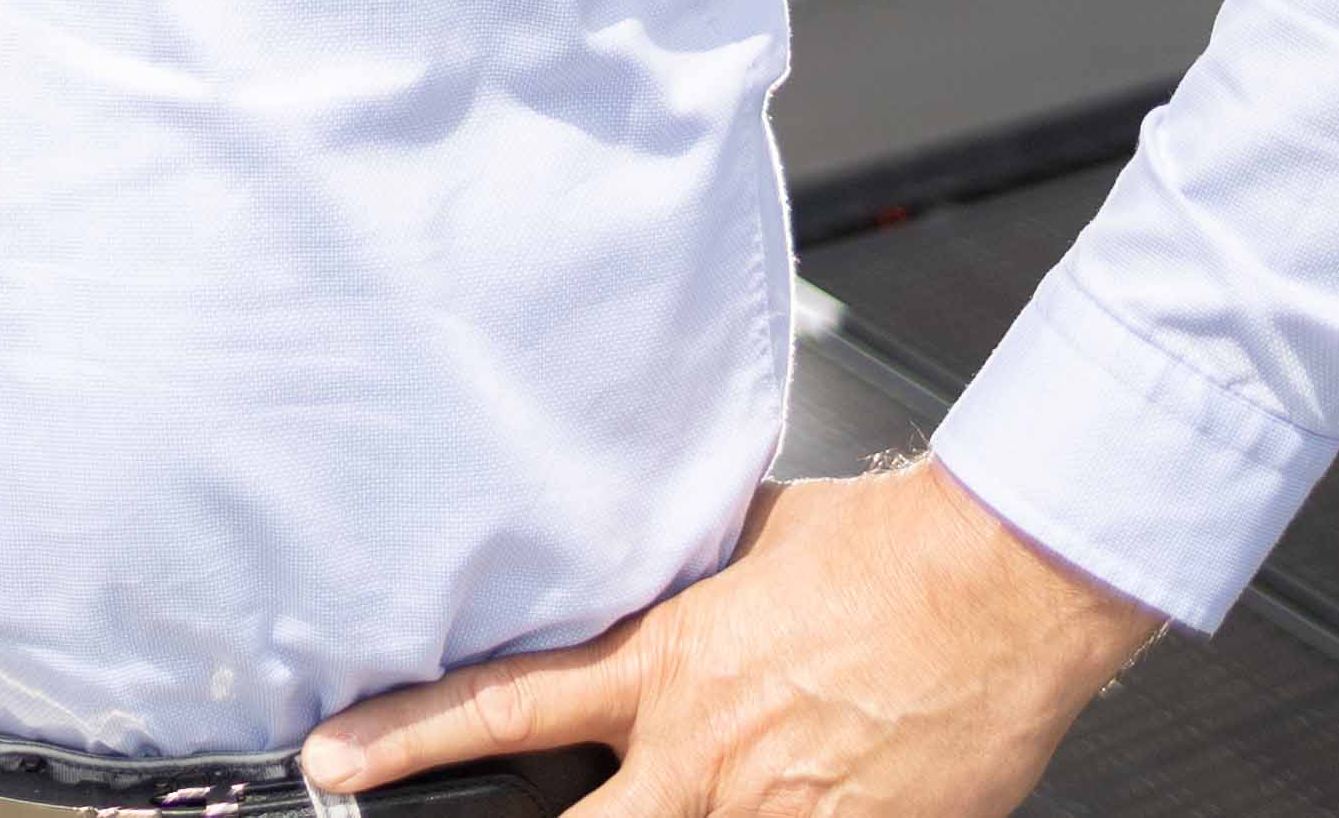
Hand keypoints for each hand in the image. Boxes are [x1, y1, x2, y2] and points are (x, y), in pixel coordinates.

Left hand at [299, 460, 1165, 811]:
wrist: (1003, 585)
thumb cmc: (887, 550)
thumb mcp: (741, 548)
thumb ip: (671, 582)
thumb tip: (624, 566)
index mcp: (664, 668)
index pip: (502, 708)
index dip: (408, 741)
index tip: (336, 762)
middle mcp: (704, 755)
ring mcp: (776, 813)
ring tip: (687, 801)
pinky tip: (794, 803)